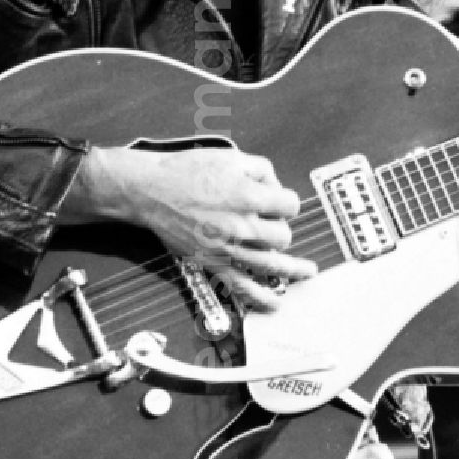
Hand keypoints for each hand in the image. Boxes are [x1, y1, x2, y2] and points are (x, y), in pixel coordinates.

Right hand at [61, 144, 317, 310]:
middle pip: (283, 235)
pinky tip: (275, 302)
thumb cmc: (185, 171)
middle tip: (272, 223)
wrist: (151, 190)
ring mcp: (228, 248)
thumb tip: (275, 184)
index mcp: (248, 196)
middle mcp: (241, 225)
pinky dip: (261, 298)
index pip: (290, 205)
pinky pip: (242, 287)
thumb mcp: (229, 156)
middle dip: (281, 227)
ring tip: (307, 272)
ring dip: (293, 269)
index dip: (287, 201)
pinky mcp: (213, 262)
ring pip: (272, 265)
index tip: (280, 201)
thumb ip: (260, 169)